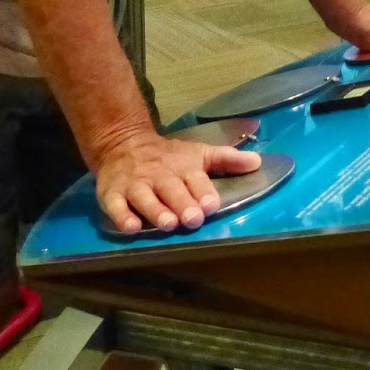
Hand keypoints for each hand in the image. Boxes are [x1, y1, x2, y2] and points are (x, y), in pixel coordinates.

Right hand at [93, 130, 261, 234]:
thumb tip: (257, 161)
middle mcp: (159, 175)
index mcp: (182, 166)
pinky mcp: (112, 193)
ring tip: (168, 224)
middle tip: (192, 218)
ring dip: (156, 210)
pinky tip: (131, 227)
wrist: (121, 142)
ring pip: (144, 197)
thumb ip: (227, 159)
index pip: (195, 178)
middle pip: (171, 189)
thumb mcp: (198, 153)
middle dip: (182, 203)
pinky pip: (116, 205)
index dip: (203, 191)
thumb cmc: (167, 156)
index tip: (210, 204)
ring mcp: (134, 184)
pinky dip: (122, 216)